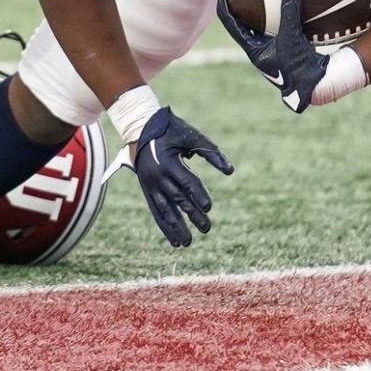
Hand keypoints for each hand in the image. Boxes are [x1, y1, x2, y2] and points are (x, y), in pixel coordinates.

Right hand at [123, 108, 233, 246]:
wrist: (140, 127)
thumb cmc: (170, 130)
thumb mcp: (191, 136)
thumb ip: (211, 152)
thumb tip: (230, 172)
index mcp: (168, 162)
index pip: (187, 182)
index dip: (198, 194)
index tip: (209, 207)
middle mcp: (158, 176)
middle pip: (177, 199)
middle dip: (192, 215)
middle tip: (207, 228)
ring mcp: (150, 184)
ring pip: (164, 210)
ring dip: (175, 227)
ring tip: (187, 243)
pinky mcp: (147, 190)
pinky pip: (156, 211)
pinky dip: (164, 226)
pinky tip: (174, 241)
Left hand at [216, 0, 327, 112]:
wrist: (316, 87)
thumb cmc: (297, 67)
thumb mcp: (290, 38)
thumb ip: (289, 13)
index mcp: (253, 51)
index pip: (232, 26)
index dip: (225, 10)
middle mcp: (260, 52)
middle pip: (244, 27)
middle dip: (242, 11)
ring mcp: (273, 53)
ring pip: (262, 30)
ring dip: (261, 16)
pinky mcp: (287, 52)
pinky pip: (279, 33)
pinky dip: (280, 21)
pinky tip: (286, 12)